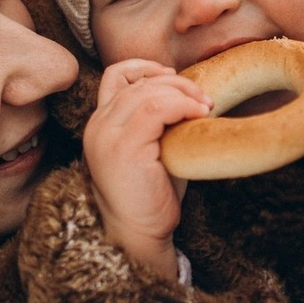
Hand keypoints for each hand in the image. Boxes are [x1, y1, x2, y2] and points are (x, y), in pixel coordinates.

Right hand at [82, 59, 210, 274]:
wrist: (139, 234)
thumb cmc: (152, 196)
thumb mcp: (155, 149)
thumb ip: (162, 121)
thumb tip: (197, 96)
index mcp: (102, 123)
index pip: (117, 76)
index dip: (147, 68)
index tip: (175, 77)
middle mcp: (98, 125)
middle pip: (138, 81)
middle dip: (177, 82)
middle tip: (204, 98)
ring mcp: (106, 135)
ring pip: (148, 91)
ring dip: (183, 93)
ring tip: (205, 108)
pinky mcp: (123, 148)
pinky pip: (155, 108)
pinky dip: (182, 105)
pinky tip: (199, 115)